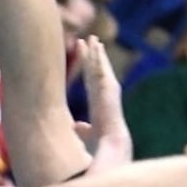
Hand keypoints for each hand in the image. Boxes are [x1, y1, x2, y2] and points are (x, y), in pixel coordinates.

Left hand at [77, 36, 130, 176]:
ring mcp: (108, 91)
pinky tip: (97, 46)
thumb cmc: (100, 145)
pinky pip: (103, 70)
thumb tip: (76, 126)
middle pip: (96, 72)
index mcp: (99, 105)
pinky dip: (100, 58)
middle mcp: (104, 96)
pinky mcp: (110, 89)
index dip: (88, 70)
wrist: (110, 147)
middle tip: (88, 40)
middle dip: (92, 56)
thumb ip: (82, 129)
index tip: (85, 58)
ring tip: (93, 39)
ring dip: (96, 53)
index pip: (91, 83)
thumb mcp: (87, 135)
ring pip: (100, 68)